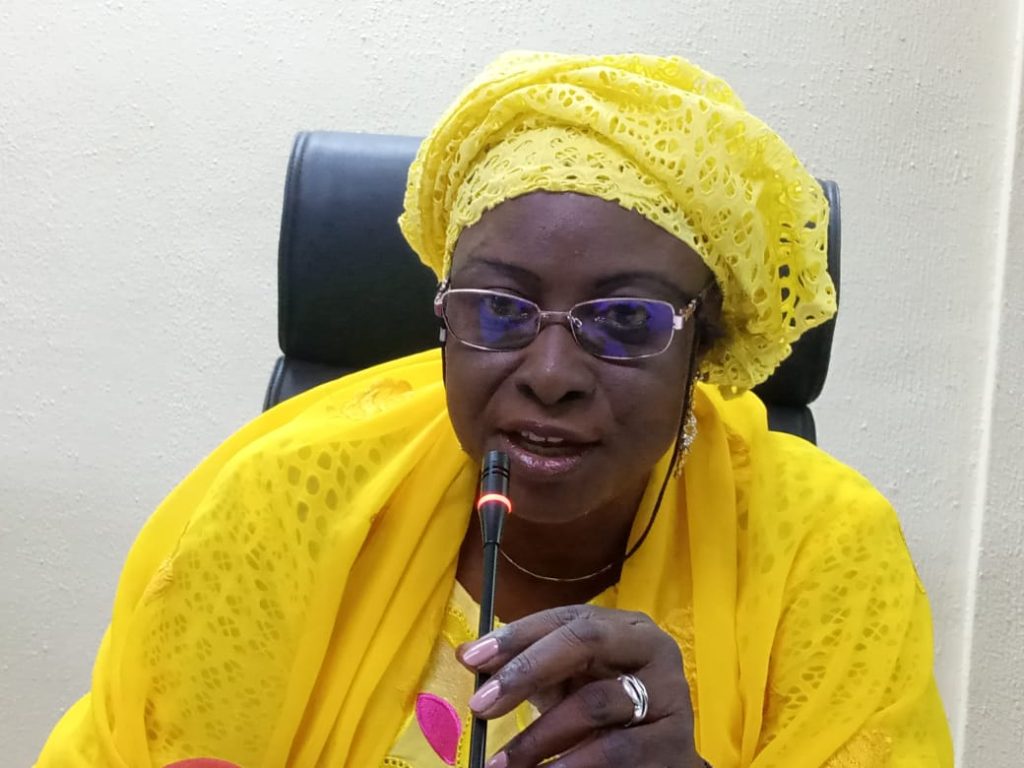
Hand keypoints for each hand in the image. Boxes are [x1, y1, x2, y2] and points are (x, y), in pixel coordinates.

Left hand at [457, 604, 700, 767]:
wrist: (662, 760)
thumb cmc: (607, 711)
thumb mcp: (568, 682)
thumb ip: (525, 666)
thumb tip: (466, 655)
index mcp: (625, 626)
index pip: (565, 618)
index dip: (516, 636)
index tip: (470, 660)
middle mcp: (654, 649)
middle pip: (585, 643)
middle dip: (526, 671)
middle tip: (480, 707)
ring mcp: (669, 695)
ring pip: (595, 704)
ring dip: (538, 736)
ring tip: (500, 763)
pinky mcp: (673, 744)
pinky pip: (614, 751)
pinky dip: (571, 766)